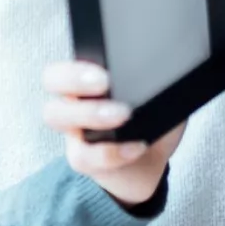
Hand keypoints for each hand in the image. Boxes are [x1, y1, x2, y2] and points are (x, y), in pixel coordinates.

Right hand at [42, 61, 184, 206]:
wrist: (148, 162)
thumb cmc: (151, 118)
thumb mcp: (158, 92)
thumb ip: (159, 75)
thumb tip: (173, 63)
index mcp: (88, 78)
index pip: (64, 63)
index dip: (75, 66)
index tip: (105, 71)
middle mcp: (73, 100)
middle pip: (51, 81)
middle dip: (74, 78)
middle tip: (106, 83)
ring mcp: (73, 130)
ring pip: (56, 116)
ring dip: (89, 112)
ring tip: (123, 115)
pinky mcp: (82, 158)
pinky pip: (84, 156)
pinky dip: (113, 152)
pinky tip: (137, 146)